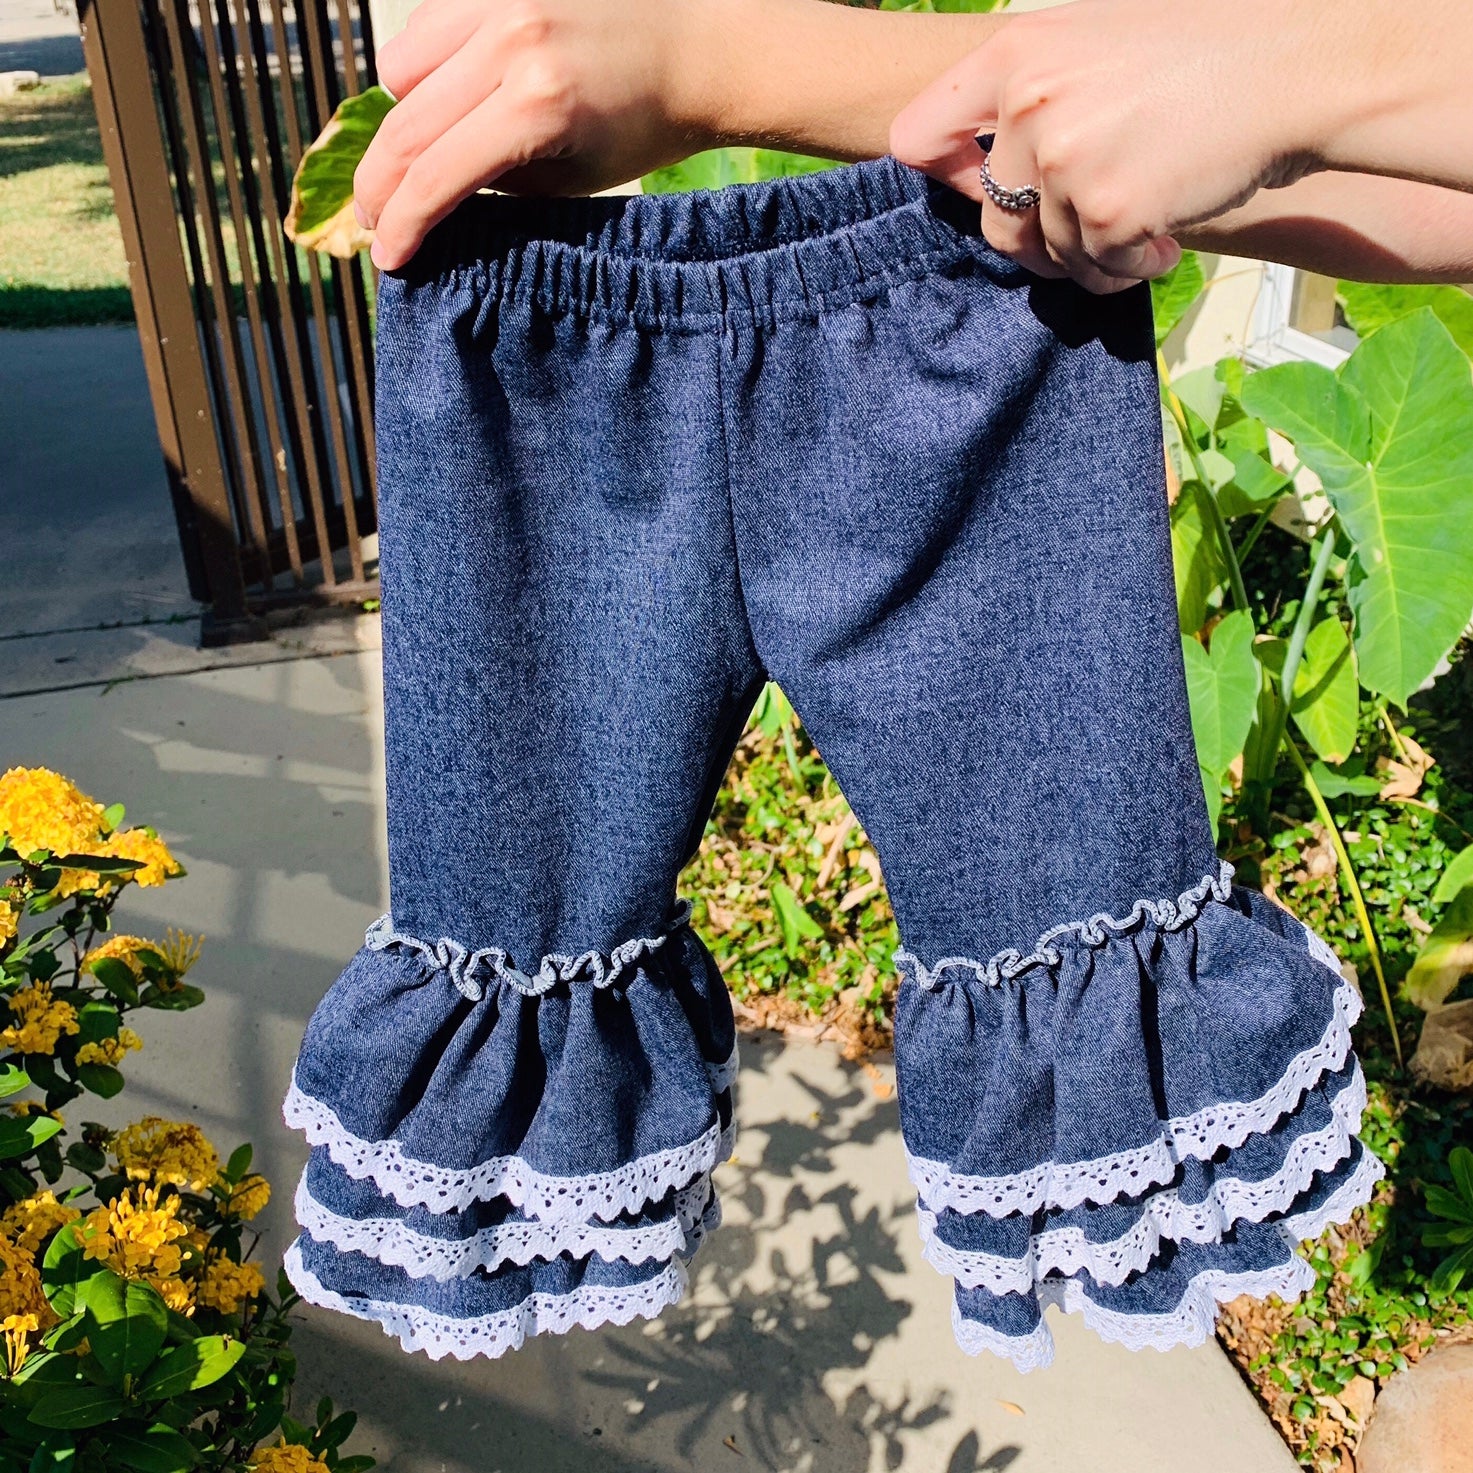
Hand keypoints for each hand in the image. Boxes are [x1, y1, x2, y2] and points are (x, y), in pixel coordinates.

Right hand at [355, 0, 717, 269]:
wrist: (695, 49)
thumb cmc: (643, 129)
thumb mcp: (572, 182)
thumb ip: (496, 189)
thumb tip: (427, 204)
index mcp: (538, 106)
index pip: (437, 176)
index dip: (402, 225)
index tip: (387, 258)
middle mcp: (510, 43)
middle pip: (404, 126)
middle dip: (379, 186)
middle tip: (373, 221)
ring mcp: (498, 1)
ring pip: (399, 70)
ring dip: (401, 121)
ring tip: (424, 155)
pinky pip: (425, 27)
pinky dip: (422, 69)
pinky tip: (448, 99)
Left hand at [889, 0, 1329, 292]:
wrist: (1298, 68)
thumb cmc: (1204, 51)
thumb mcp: (1096, 37)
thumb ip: (1030, 88)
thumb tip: (980, 162)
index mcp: (1015, 54)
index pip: (916, 137)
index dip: (940, 177)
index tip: (972, 189)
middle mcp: (1028, 105)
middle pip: (992, 216)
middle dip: (1040, 236)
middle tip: (1091, 226)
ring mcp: (1065, 161)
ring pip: (1048, 252)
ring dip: (1093, 254)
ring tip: (1147, 220)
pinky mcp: (1106, 212)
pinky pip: (1096, 270)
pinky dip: (1132, 266)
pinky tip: (1168, 234)